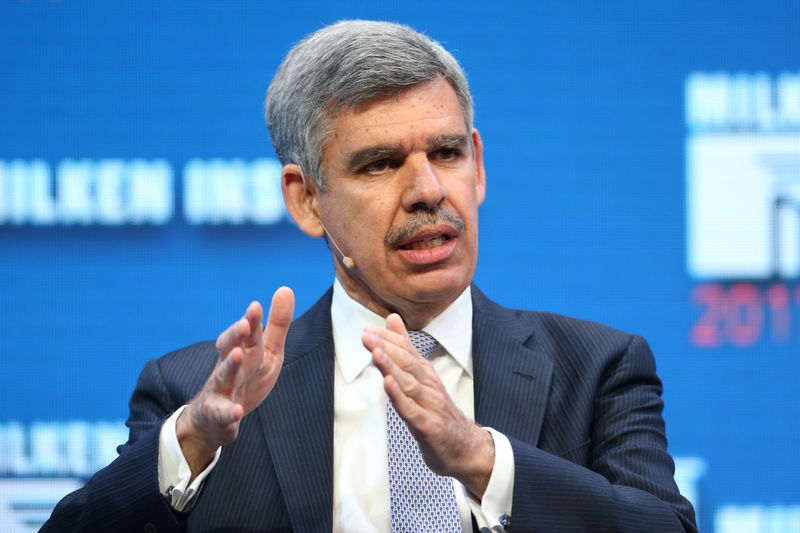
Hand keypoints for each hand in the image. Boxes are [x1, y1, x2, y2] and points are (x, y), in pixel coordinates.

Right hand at [177, 286, 294, 475]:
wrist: (214, 418)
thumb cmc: (246, 377)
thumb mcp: (266, 351)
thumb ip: (277, 324)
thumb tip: (286, 289)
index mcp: (243, 349)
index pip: (246, 333)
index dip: (251, 320)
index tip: (256, 307)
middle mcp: (229, 365)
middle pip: (230, 348)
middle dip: (235, 336)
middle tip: (243, 324)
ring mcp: (221, 389)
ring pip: (223, 376)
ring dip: (230, 365)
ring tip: (238, 355)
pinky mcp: (218, 413)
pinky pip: (222, 413)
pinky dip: (229, 412)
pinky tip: (237, 411)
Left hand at [362, 313, 494, 498]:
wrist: (465, 448)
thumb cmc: (438, 412)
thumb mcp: (422, 378)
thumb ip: (405, 348)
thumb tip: (392, 319)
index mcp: (425, 374)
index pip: (406, 350)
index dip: (387, 339)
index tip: (368, 329)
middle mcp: (428, 385)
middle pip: (406, 362)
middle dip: (386, 347)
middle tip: (367, 335)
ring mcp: (430, 405)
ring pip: (408, 383)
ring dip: (392, 367)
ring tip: (376, 352)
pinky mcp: (429, 425)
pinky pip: (411, 409)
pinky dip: (399, 396)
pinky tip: (388, 384)